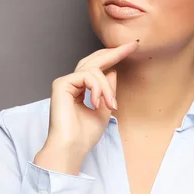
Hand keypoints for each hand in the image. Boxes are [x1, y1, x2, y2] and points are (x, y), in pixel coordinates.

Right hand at [40, 39, 139, 159]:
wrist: (71, 148)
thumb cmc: (84, 136)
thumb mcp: (104, 110)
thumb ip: (108, 91)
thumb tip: (113, 71)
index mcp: (80, 89)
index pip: (98, 68)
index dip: (114, 56)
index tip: (131, 47)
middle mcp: (72, 83)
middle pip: (94, 60)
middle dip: (114, 52)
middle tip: (133, 45)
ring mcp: (65, 83)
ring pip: (94, 70)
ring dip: (107, 88)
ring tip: (110, 105)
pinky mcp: (61, 84)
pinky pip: (86, 76)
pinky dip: (97, 88)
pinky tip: (98, 102)